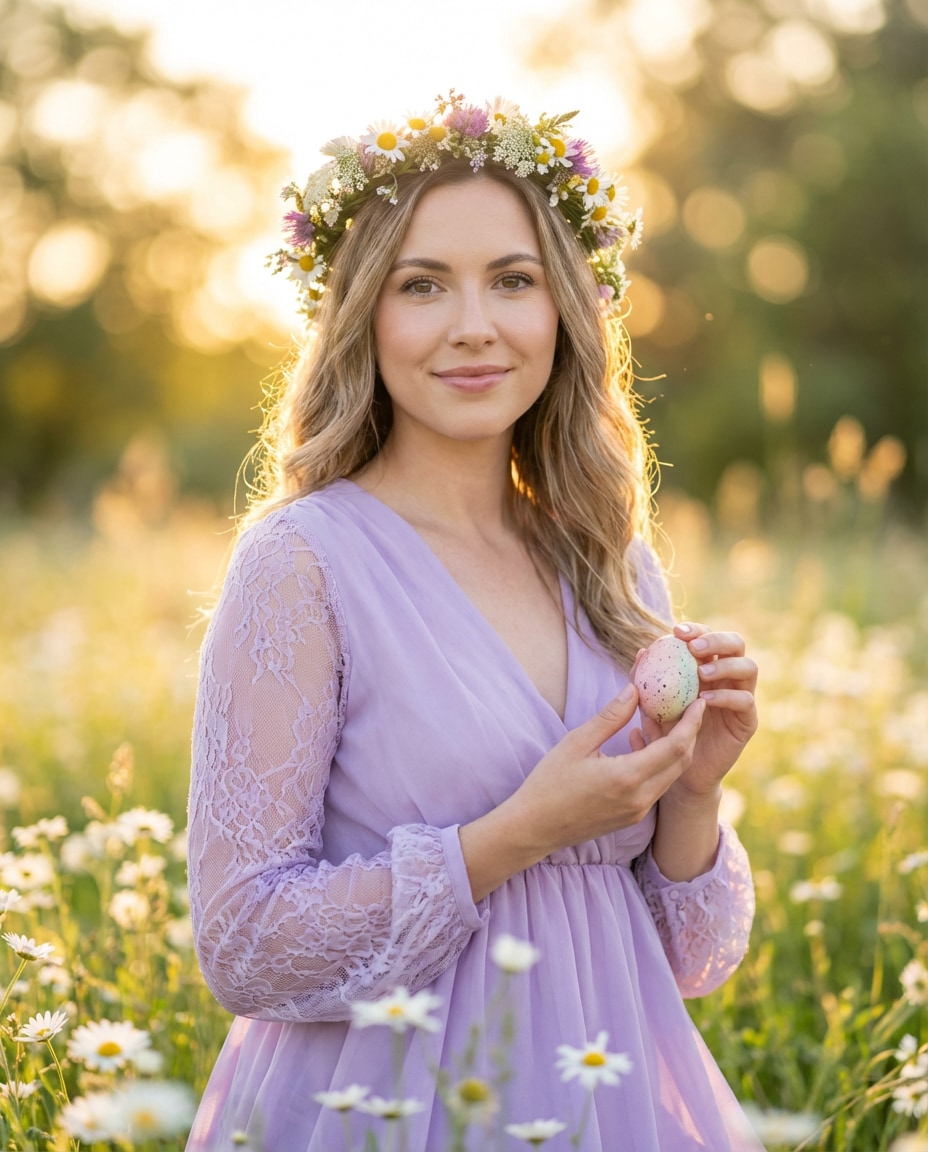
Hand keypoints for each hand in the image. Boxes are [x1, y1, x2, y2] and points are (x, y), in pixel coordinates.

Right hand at [510, 684, 706, 858]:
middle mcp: (640, 798)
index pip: (675, 747)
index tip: (700, 701)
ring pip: (671, 775)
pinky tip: (643, 743)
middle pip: (681, 762)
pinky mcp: (632, 817)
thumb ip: (610, 717)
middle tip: (689, 707)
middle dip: (690, 734)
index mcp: (627, 777)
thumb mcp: (576, 743)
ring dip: (675, 749)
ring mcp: (638, 811)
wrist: (534, 828)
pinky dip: (659, 764)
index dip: (691, 723)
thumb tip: (634, 689)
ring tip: (668, 721)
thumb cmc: (549, 783)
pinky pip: (657, 786)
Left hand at [631, 622, 757, 799]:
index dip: (696, 630)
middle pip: (736, 644)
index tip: (676, 632)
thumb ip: (646, 682)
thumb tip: (641, 653)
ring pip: (749, 667)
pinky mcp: (747, 720)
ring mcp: (741, 696)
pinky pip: (745, 701)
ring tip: (702, 673)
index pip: (708, 638)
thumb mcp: (651, 705)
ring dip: (725, 666)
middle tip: (695, 647)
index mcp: (707, 666)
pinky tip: (705, 700)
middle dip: (717, 640)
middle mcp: (728, 677)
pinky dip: (727, 696)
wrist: (681, 772)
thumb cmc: (664, 733)